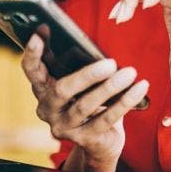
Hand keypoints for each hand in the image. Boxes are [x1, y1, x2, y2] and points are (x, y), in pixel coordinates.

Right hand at [20, 34, 148, 171]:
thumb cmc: (90, 100)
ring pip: (85, 105)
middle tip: (110, 63)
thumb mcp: (80, 82)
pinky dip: (125, 101)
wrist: (100, 140)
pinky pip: (106, 119)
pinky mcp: (84, 139)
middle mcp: (48, 109)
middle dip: (87, 75)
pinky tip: (139, 88)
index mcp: (43, 88)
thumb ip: (76, 63)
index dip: (33, 52)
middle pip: (62, 90)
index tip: (42, 31)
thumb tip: (88, 43)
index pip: (31, 69)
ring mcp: (64, 126)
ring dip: (110, 88)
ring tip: (129, 73)